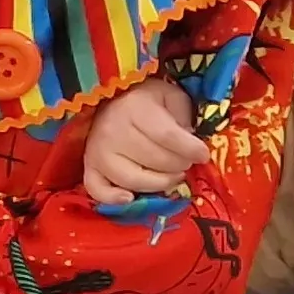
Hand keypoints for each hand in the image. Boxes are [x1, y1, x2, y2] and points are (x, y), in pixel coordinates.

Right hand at [82, 81, 205, 205]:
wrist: (108, 99)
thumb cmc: (144, 99)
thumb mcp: (169, 95)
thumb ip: (183, 115)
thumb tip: (191, 145)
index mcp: (135, 108)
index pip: (167, 136)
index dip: (190, 149)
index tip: (203, 154)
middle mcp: (113, 131)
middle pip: (155, 160)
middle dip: (180, 164)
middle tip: (186, 162)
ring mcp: (98, 152)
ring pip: (134, 180)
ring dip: (161, 183)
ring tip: (172, 176)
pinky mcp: (90, 167)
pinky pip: (97, 189)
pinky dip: (112, 198)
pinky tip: (130, 198)